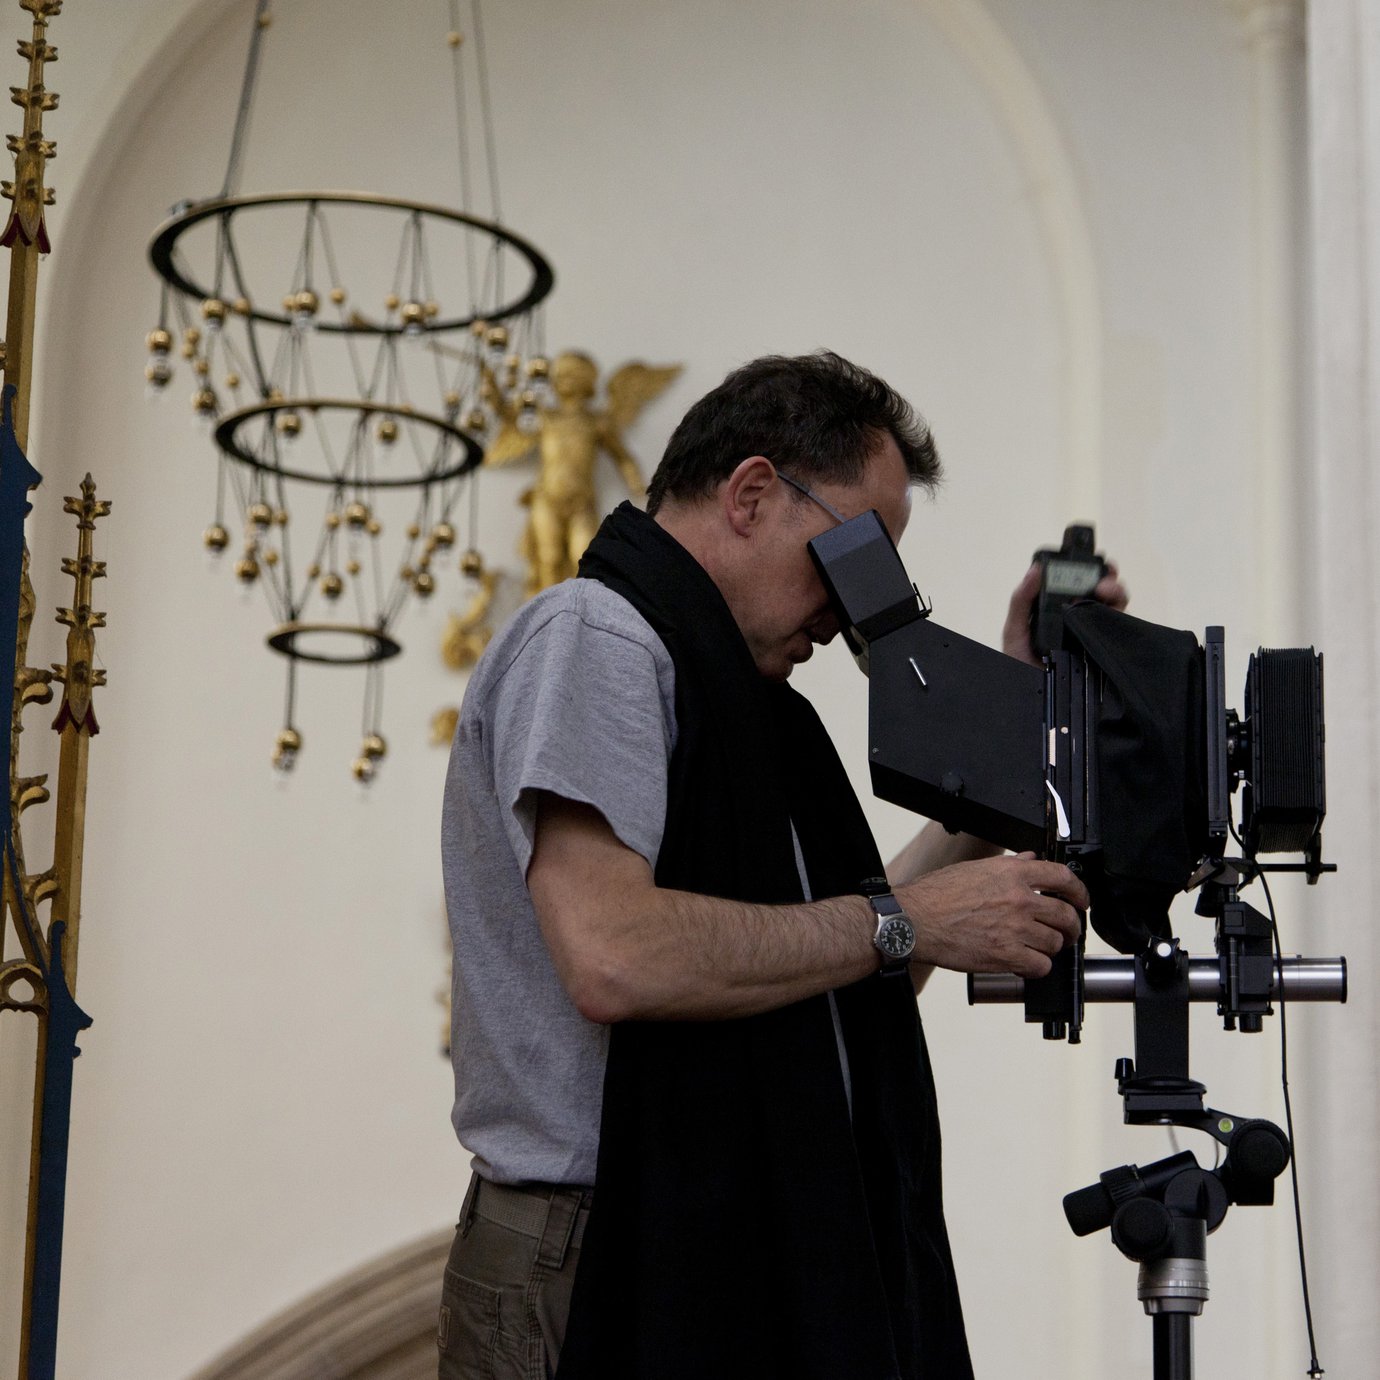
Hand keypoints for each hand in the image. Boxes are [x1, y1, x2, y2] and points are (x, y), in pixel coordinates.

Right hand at [898, 853, 1086, 977]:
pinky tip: (1026, 962)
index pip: (1062, 877)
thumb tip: (1031, 859)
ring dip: (1051, 948)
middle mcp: (1018, 898)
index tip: (1080, 900)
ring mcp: (1014, 928)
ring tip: (1039, 948)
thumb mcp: (975, 869)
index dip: (1079, 891)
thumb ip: (1010, 865)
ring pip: (1055, 942)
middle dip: (1070, 926)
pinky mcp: (1006, 955)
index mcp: (1012, 873)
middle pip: (1065, 915)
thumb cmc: (936, 895)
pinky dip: (1037, 967)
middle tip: (1065, 932)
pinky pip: (1040, 965)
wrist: (914, 921)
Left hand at [1001, 560, 1128, 665]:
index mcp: (1057, 608)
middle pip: (1100, 589)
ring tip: (1107, 591)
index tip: (1085, 559)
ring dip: (1116, 592)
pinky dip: (1123, 615)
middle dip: (1106, 576)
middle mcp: (1079, 617)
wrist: (1035, 698)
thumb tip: (1035, 570)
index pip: (1074, 581)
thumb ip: (1021, 600)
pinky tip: (1113, 611)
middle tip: (1104, 575)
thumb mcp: (1015, 630)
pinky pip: (1121, 628)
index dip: (1084, 567)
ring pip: (1114, 605)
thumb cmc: (1019, 663)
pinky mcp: (1107, 648)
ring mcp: (1094, 631)